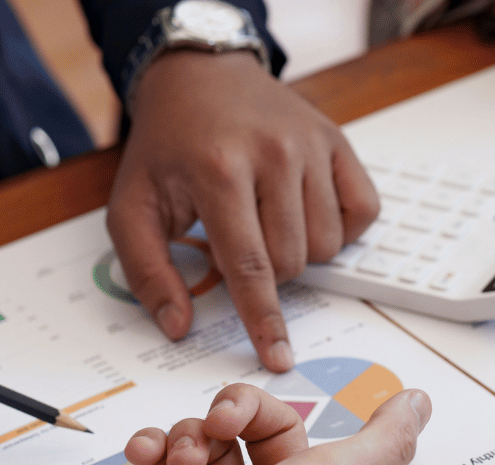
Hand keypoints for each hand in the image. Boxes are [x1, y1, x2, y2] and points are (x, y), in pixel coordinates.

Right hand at [74, 384, 430, 464]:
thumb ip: (386, 438)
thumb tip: (418, 405)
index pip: (330, 445)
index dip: (309, 416)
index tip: (298, 403)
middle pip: (259, 432)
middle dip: (231, 413)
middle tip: (220, 425)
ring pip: (209, 446)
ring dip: (188, 435)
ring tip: (181, 460)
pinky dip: (153, 452)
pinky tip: (148, 455)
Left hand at [109, 51, 379, 372]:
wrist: (199, 76)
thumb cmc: (167, 145)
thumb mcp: (132, 205)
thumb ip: (147, 271)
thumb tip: (178, 325)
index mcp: (219, 169)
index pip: (249, 265)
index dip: (264, 319)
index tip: (278, 358)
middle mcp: (273, 152)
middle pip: (291, 261)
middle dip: (264, 271)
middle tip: (235, 236)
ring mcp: (311, 144)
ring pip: (327, 244)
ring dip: (297, 250)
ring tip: (264, 219)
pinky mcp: (338, 141)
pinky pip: (362, 213)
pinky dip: (338, 227)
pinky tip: (303, 211)